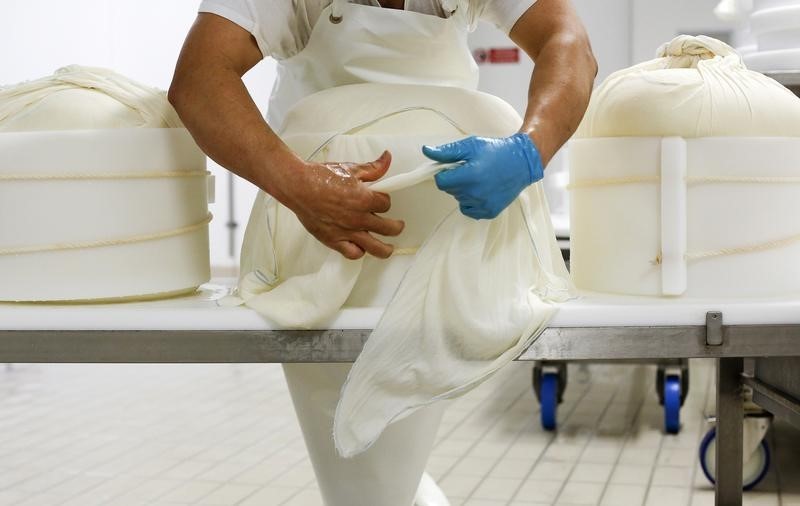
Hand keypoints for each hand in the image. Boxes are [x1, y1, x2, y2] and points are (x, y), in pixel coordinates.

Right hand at [281, 151, 404, 259]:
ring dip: (386, 249)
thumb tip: (388, 158)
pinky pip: (352, 253)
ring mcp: (347, 232)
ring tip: (388, 249)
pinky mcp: (333, 240)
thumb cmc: (321, 176)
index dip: (385, 201)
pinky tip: (361, 248)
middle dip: (396, 226)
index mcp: (364, 199)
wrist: (297, 186)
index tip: (381, 200)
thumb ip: (372, 168)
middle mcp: (358, 218)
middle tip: (398, 226)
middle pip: (388, 228)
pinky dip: (359, 252)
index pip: (386, 204)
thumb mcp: (350, 168)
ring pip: (375, 247)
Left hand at [422, 133, 543, 219]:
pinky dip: (471, 202)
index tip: (455, 167)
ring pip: (459, 200)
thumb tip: (426, 151)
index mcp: (470, 176)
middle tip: (470, 170)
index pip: (441, 182)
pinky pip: (469, 210)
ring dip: (464, 190)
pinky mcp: (489, 212)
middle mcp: (476, 193)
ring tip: (479, 178)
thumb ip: (447, 151)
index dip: (445, 173)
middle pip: (450, 190)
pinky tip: (482, 190)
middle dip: (455, 180)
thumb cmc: (496, 151)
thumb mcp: (470, 146)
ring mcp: (483, 205)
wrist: (521, 162)